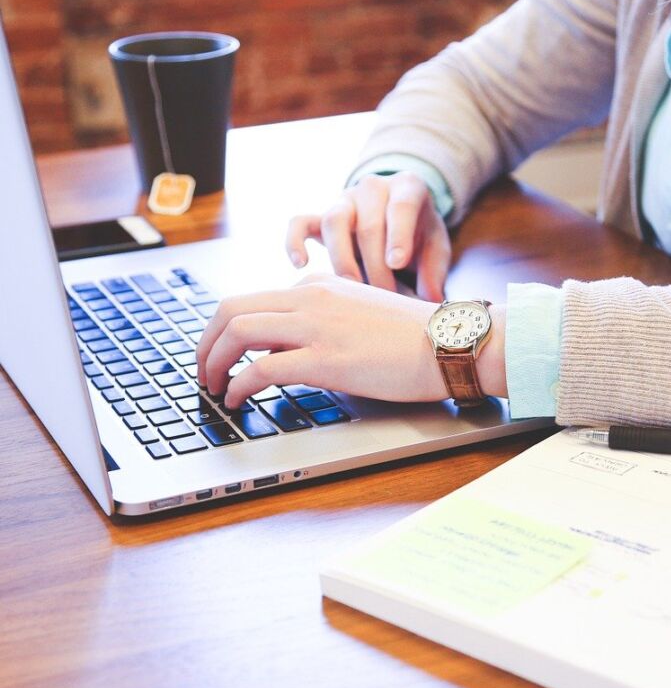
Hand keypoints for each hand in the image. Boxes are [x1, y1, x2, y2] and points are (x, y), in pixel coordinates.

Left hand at [195, 274, 507, 409]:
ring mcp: (316, 326)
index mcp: (318, 287)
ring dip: (213, 362)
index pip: (253, 301)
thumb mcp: (360, 313)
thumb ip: (325, 320)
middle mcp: (310, 298)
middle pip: (231, 309)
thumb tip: (292, 346)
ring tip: (212, 387)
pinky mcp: (325, 359)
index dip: (226, 331)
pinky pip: (261, 368)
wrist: (449, 342)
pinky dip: (239, 386)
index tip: (221, 354)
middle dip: (206, 342)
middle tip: (203, 370)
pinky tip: (238, 400)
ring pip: (238, 332)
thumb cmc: (414, 336)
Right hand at [286, 172, 450, 301]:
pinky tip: (300, 265)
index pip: (401, 206)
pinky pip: (300, 223)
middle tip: (384, 297)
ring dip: (342, 259)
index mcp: (407, 188)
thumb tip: (431, 300)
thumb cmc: (420, 236)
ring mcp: (344, 201)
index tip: (397, 263)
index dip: (398, 235)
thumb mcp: (436, 248)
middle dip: (375, 265)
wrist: (398, 218)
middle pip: (368, 224)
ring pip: (334, 221)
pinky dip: (295, 241)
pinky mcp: (321, 217)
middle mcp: (373, 188)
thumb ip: (435, 271)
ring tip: (352, 289)